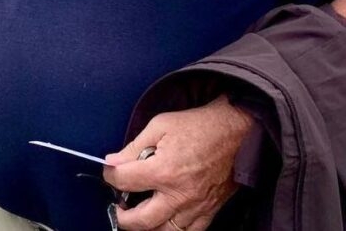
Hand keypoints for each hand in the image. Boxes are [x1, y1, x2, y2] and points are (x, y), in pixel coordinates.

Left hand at [102, 96, 253, 230]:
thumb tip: (113, 161)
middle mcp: (179, 195)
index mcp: (164, 171)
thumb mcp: (160, 126)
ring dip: (147, 227)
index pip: (124, 181)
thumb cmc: (198, 126)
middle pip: (141, 220)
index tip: (109, 171)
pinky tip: (165, 220)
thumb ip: (134, 147)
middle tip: (117, 207)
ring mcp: (196, 207)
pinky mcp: (210, 211)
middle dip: (122, 216)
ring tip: (138, 216)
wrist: (236, 132)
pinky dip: (173, 229)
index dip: (110, 175)